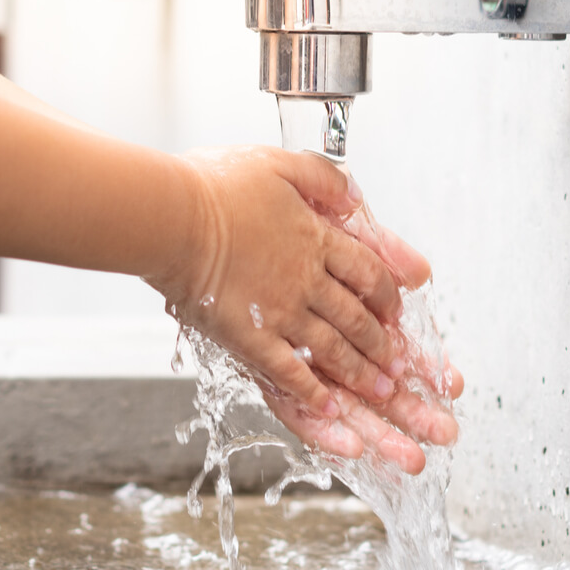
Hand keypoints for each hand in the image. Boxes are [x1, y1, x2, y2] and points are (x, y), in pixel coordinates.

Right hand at [147, 145, 404, 419]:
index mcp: (315, 239)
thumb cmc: (213, 187)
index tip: (396, 310)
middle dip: (383, 344)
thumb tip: (356, 197)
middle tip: (398, 364)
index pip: (368, 271)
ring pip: (333, 348)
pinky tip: (328, 406)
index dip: (388, 294)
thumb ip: (324, 180)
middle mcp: (306, 280)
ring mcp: (280, 312)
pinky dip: (313, 392)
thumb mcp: (280, 164)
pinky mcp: (250, 337)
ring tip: (381, 391)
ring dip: (361, 372)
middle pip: (357, 317)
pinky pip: (289, 372)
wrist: (172, 218)